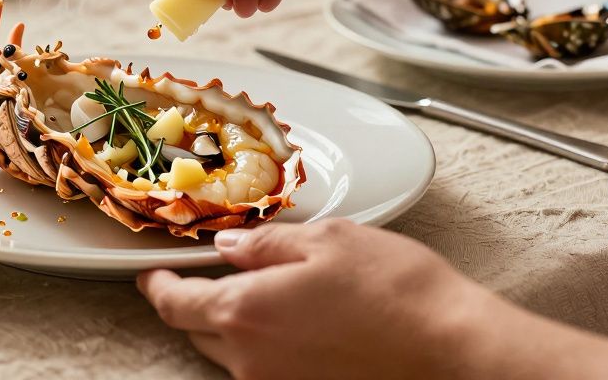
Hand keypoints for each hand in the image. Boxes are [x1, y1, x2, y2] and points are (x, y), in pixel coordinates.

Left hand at [137, 220, 607, 379]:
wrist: (456, 351)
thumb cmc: (399, 292)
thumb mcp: (328, 241)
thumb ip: (266, 245)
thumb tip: (229, 247)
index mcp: (244, 312)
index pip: (174, 303)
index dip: (158, 286)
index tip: (152, 274)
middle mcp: (251, 360)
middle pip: (198, 331)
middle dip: (196, 302)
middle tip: (208, 275)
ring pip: (232, 353)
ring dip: (235, 324)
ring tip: (267, 293)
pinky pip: (267, 370)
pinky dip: (268, 345)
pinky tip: (299, 323)